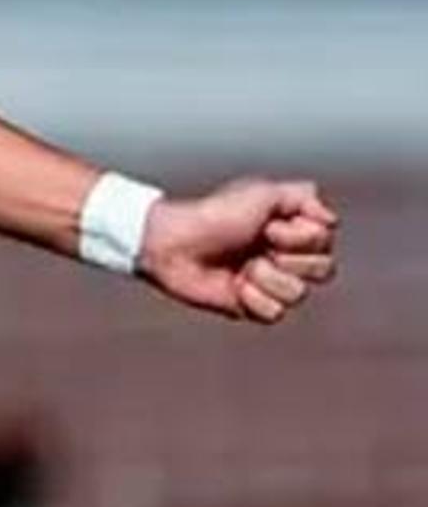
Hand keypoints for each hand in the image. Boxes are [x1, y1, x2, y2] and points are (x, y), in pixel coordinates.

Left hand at [141, 177, 339, 323]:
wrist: (175, 244)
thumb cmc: (215, 215)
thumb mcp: (264, 193)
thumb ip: (304, 196)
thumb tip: (331, 220)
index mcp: (294, 232)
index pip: (326, 243)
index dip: (300, 237)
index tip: (268, 226)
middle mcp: (287, 259)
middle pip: (324, 271)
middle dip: (289, 258)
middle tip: (257, 246)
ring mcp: (270, 285)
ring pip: (299, 294)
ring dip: (267, 278)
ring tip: (242, 268)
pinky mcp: (252, 307)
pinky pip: (275, 313)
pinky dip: (254, 299)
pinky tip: (234, 287)